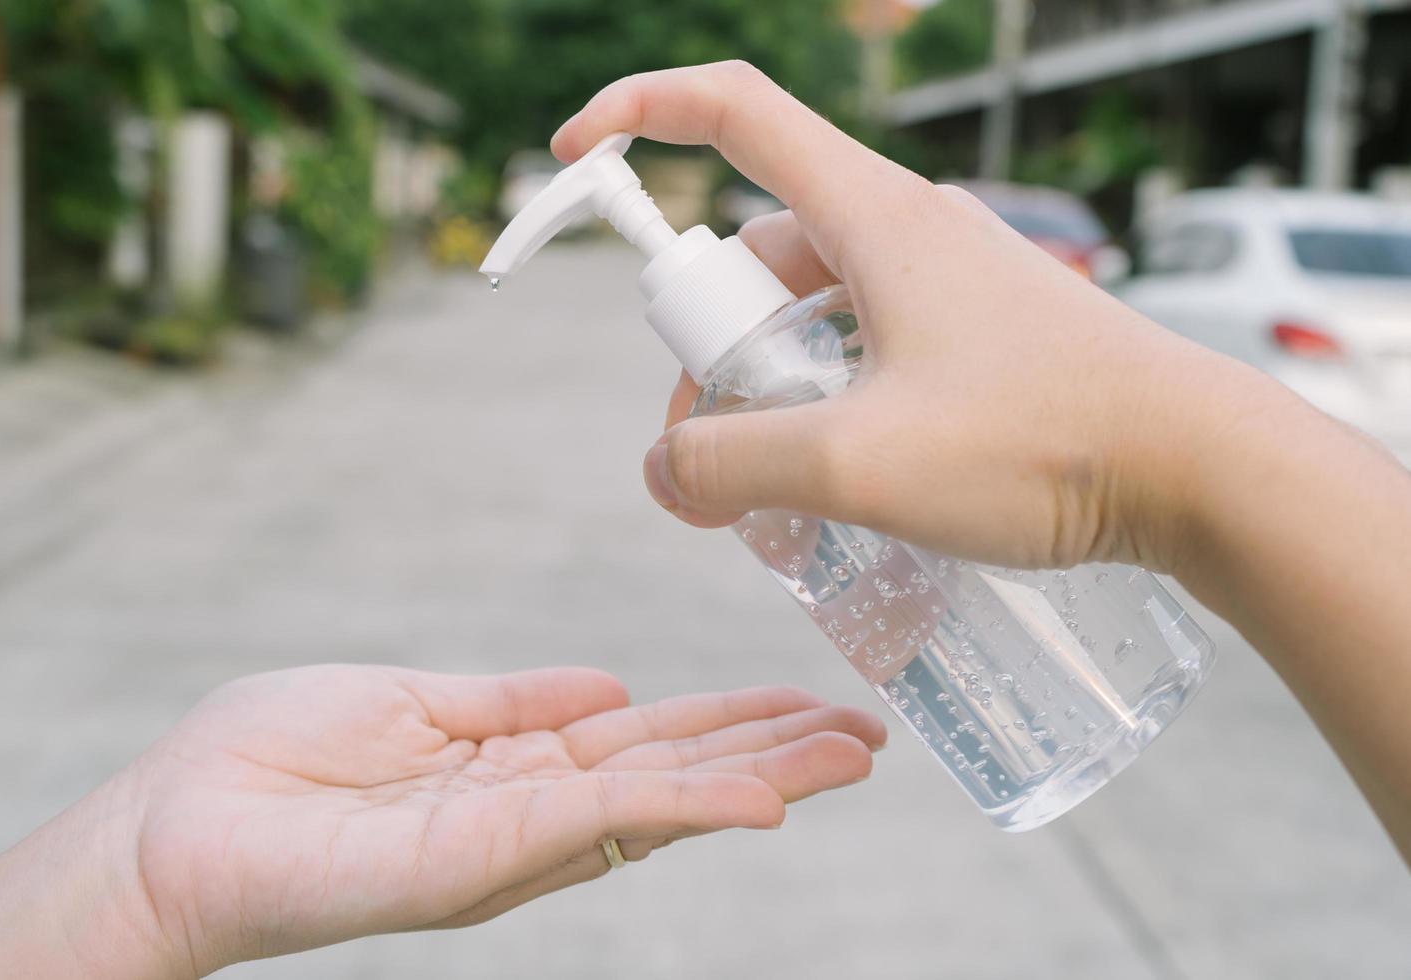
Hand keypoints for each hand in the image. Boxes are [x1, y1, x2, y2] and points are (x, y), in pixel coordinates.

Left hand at [0, 665, 883, 977]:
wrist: (172, 825)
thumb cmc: (270, 760)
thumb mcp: (412, 704)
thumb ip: (511, 702)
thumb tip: (610, 685)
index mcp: (514, 768)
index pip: (647, 744)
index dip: (729, 725)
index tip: (807, 702)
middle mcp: (530, 815)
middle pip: (675, 778)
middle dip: (774, 754)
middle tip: (870, 734)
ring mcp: (513, 844)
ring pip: (660, 807)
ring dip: (759, 780)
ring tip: (850, 757)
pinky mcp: (480, 861)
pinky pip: (599, 827)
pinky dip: (686, 811)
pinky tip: (760, 798)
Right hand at [553, 61, 1269, 573]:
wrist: (1205, 473)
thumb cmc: (1046, 446)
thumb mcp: (860, 462)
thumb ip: (733, 464)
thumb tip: (664, 471)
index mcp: (873, 216)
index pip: (733, 111)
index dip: (639, 113)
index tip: (573, 153)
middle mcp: (907, 232)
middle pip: (756, 255)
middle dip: (706, 351)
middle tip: (707, 459)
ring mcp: (948, 285)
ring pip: (810, 318)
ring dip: (768, 394)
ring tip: (776, 501)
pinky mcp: (979, 340)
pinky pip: (866, 352)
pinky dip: (828, 407)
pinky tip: (842, 491)